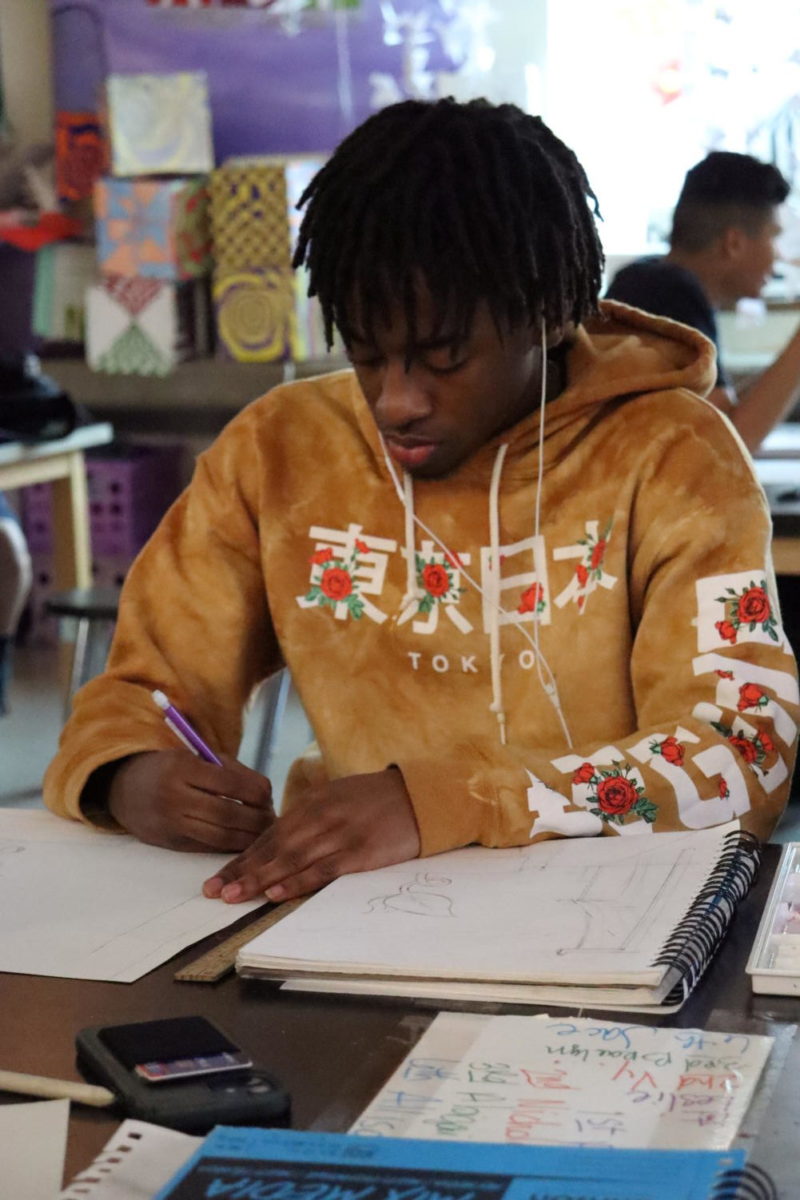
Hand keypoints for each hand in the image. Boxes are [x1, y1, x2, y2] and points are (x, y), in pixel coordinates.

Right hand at [108, 750, 273, 851]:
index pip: (231, 784)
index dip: (257, 792)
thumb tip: (266, 794)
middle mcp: (174, 797)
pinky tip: (245, 841)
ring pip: (220, 836)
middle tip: (272, 819)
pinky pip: (208, 847)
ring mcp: (171, 823)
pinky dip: (231, 846)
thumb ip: (230, 771)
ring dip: (248, 837)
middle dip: (257, 819)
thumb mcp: (196, 757)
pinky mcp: (171, 843)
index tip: (268, 796)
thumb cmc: (171, 767)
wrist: (124, 788)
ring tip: (262, 831)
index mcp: (182, 768)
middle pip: (228, 814)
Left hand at [202, 767, 420, 902]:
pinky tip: (277, 892)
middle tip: (213, 891)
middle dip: (241, 870)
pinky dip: (298, 882)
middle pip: (273, 847)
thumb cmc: (378, 799)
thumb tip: (280, 842)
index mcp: (312, 802)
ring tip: (234, 896)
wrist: (421, 796)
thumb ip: (310, 817)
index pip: (269, 834)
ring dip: (260, 879)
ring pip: (291, 859)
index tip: (218, 877)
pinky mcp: (360, 852)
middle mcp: (320, 817)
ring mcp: (339, 834)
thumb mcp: (338, 797)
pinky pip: (323, 869)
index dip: (242, 857)